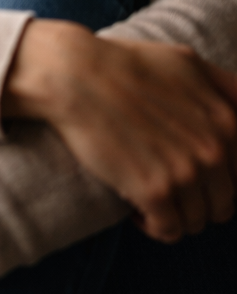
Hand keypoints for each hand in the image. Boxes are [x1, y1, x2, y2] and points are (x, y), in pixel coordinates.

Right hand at [3, 20, 236, 241]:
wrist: (73, 74)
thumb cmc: (123, 64)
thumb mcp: (187, 63)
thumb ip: (226, 88)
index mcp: (227, 121)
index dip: (212, 178)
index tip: (184, 170)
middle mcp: (214, 149)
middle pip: (222, 204)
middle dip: (195, 200)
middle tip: (163, 186)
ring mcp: (186, 172)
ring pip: (198, 221)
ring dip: (174, 215)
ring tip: (147, 195)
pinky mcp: (154, 191)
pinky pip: (169, 231)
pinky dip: (153, 226)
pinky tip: (135, 208)